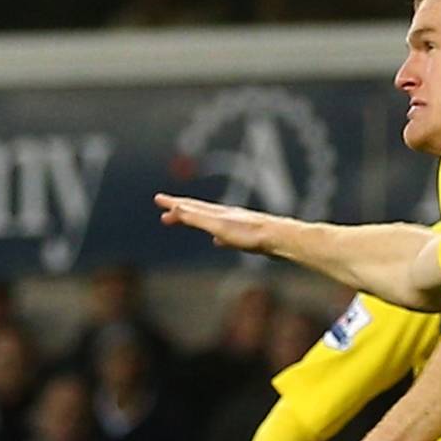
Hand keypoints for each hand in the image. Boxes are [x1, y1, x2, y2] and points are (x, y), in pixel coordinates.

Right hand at [157, 193, 289, 256]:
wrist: (282, 238)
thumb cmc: (250, 234)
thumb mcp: (218, 226)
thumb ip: (197, 218)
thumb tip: (175, 207)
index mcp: (218, 213)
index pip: (190, 206)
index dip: (173, 203)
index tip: (158, 199)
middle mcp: (227, 216)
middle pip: (199, 212)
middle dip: (181, 212)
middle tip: (165, 215)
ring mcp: (238, 225)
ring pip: (212, 222)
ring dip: (197, 222)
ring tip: (188, 223)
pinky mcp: (249, 237)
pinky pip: (227, 234)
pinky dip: (218, 235)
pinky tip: (220, 242)